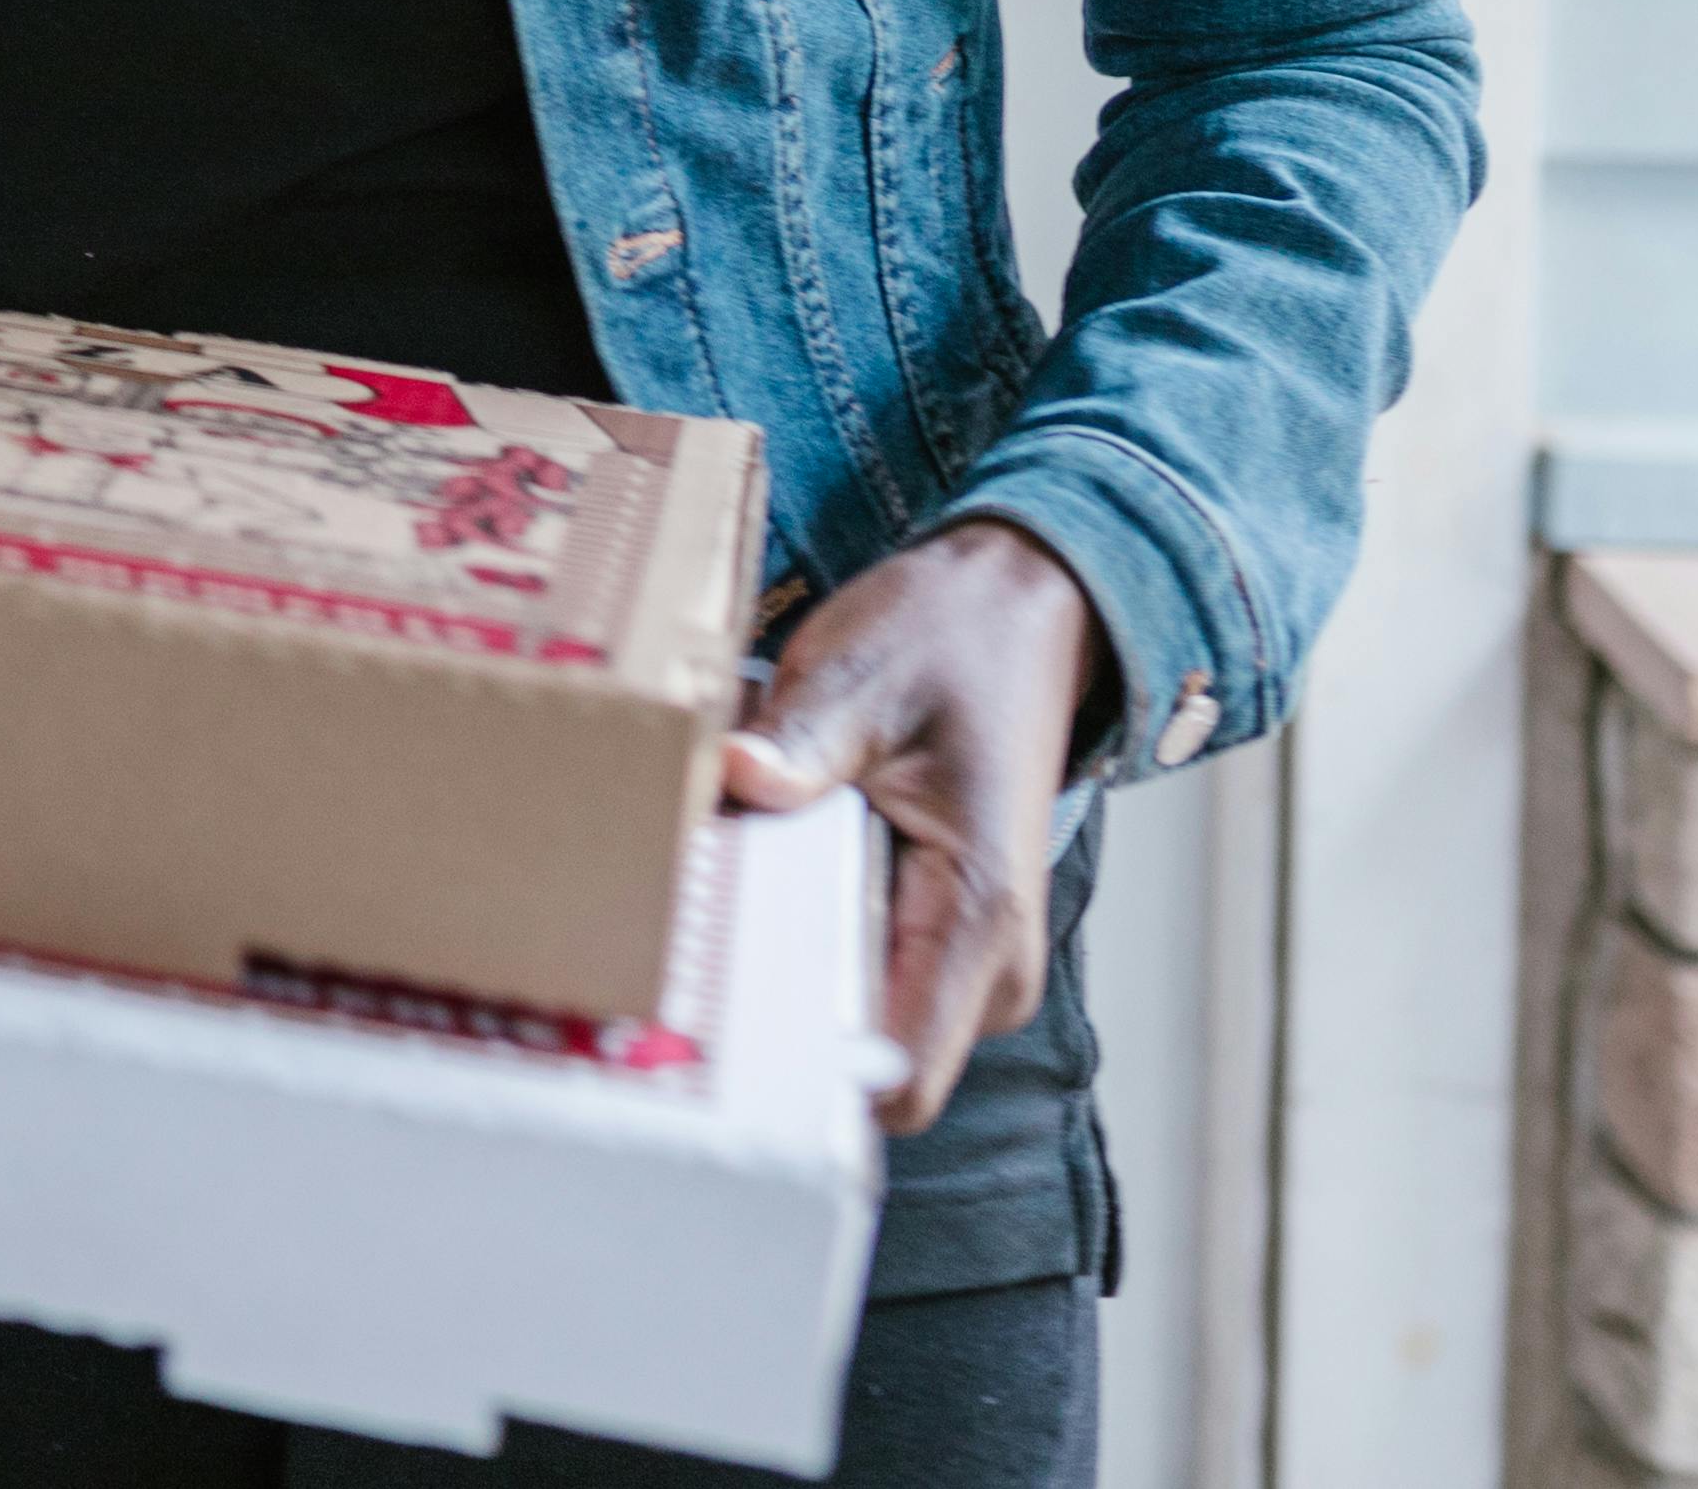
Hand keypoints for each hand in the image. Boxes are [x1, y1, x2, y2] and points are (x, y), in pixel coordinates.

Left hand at [720, 516, 1115, 1133]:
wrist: (1015, 612)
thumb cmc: (950, 643)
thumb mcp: (861, 678)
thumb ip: (801, 745)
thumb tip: (734, 778)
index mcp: (976, 913)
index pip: (903, 1080)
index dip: (808, 1084)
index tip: (718, 1048)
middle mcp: (985, 960)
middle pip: (864, 1062)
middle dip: (774, 1024)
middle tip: (683, 964)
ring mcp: (964, 954)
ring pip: (853, 1021)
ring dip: (781, 978)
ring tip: (712, 909)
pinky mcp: (936, 932)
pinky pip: (858, 977)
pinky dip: (799, 944)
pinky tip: (749, 884)